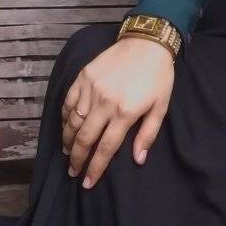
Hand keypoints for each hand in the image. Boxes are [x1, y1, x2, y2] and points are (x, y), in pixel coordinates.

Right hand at [61, 35, 175, 188]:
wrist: (146, 42)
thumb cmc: (157, 76)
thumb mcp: (161, 107)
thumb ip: (148, 134)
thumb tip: (138, 159)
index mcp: (125, 112)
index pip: (105, 148)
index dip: (95, 168)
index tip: (88, 182)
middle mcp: (104, 102)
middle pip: (84, 138)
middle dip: (76, 159)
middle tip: (73, 172)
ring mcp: (91, 88)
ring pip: (72, 121)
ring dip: (67, 140)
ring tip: (67, 153)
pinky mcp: (83, 77)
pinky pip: (68, 101)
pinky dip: (64, 117)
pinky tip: (66, 127)